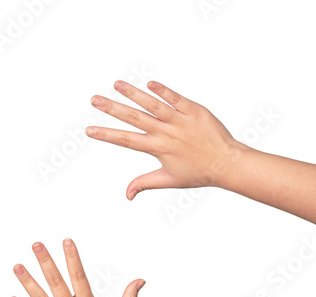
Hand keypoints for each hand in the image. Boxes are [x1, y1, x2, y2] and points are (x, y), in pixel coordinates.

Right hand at [86, 80, 242, 199]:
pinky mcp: (194, 111)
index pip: (126, 141)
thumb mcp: (169, 180)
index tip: (89, 130)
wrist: (226, 164)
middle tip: (94, 99)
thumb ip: (145, 183)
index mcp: (158, 149)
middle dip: (112, 109)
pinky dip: (163, 91)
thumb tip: (127, 194)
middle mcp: (166, 134)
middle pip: (135, 119)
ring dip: (134, 94)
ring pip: (153, 105)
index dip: (107, 135)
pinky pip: (176, 99)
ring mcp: (180, 121)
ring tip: (116, 84)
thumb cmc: (199, 173)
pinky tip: (149, 83)